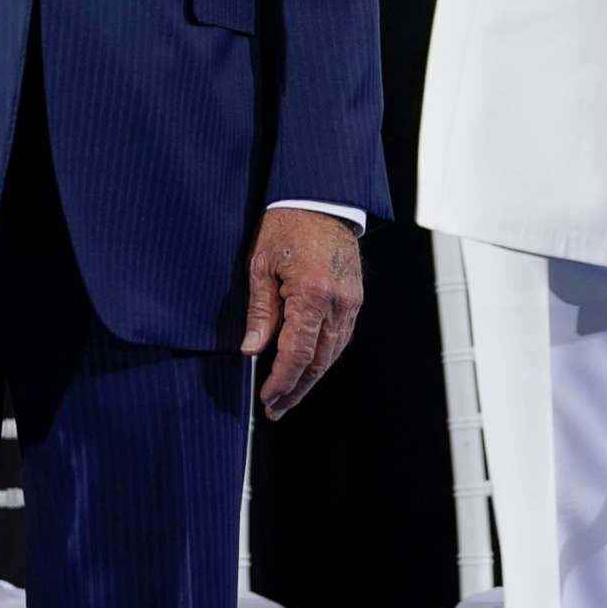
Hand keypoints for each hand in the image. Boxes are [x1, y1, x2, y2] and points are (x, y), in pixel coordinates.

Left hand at [239, 208, 362, 419]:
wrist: (322, 198)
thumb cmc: (286, 226)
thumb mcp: (261, 265)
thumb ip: (259, 312)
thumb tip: (252, 350)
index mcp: (311, 294)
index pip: (296, 353)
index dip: (281, 381)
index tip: (267, 398)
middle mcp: (337, 303)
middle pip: (318, 361)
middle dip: (296, 389)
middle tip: (277, 409)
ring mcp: (351, 302)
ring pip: (333, 353)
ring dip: (311, 378)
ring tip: (290, 396)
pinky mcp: (355, 298)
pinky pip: (340, 337)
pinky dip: (324, 357)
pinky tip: (309, 367)